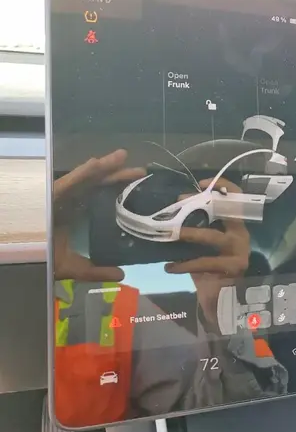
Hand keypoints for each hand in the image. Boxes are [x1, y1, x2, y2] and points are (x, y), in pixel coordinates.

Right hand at [53, 149, 145, 281]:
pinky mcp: (47, 195)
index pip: (102, 199)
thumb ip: (95, 270)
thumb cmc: (40, 256)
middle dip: (118, 175)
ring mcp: (59, 196)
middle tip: (141, 170)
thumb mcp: (71, 266)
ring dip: (104, 166)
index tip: (142, 187)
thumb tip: (122, 275)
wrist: (18, 256)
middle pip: (98, 184)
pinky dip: (81, 173)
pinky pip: (66, 182)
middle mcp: (70, 201)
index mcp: (76, 213)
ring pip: (85, 178)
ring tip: (122, 156)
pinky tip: (96, 164)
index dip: (120, 191)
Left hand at [165, 177, 250, 325]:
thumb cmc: (211, 272)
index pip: (237, 198)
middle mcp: (241, 235)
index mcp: (236, 226)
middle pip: (227, 210)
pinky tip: (169, 267)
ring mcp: (239, 251)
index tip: (201, 183)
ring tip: (171, 235)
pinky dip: (184, 264)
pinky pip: (204, 262)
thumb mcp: (204, 247)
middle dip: (200, 205)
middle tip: (177, 205)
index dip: (222, 186)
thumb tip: (172, 211)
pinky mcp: (232, 268)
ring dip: (189, 234)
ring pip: (212, 237)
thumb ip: (196, 230)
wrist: (223, 302)